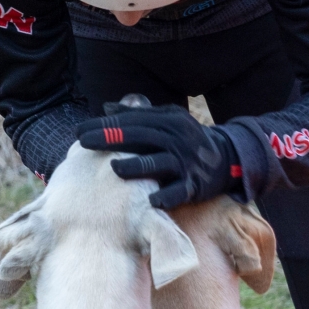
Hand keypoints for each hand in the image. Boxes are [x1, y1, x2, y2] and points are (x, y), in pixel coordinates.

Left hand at [77, 104, 240, 209]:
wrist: (228, 160)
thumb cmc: (187, 140)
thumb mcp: (168, 121)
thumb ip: (138, 115)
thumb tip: (106, 107)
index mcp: (170, 121)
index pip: (134, 121)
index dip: (106, 124)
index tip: (80, 129)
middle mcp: (178, 139)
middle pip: (142, 137)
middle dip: (111, 138)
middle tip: (84, 142)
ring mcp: (186, 162)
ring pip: (160, 163)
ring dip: (137, 166)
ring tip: (114, 168)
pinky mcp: (194, 185)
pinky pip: (179, 192)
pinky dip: (166, 196)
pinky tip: (150, 201)